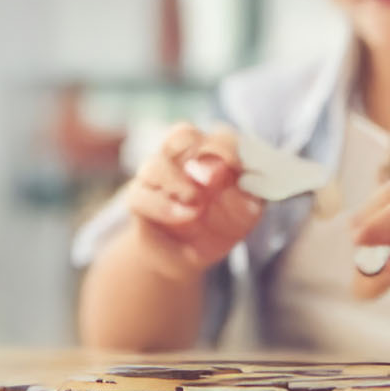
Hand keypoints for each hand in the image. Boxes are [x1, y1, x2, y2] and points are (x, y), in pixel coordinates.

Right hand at [119, 123, 263, 281]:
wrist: (186, 255)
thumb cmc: (218, 224)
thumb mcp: (244, 214)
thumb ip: (249, 198)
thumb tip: (249, 187)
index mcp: (211, 152)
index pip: (218, 135)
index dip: (229, 145)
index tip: (239, 166)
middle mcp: (180, 158)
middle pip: (181, 134)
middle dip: (200, 152)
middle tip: (216, 177)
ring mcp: (156, 178)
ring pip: (155, 164)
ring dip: (178, 182)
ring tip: (197, 204)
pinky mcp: (139, 201)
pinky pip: (140, 197)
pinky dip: (164, 206)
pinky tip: (185, 216)